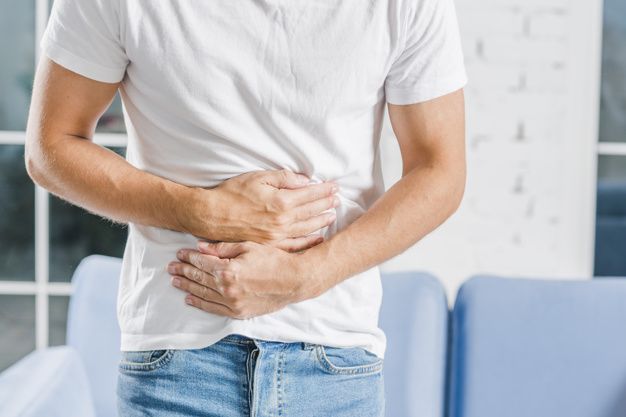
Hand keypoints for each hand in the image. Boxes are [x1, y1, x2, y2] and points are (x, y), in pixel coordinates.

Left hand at [167, 240, 319, 318]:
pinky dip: (200, 303)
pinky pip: (214, 309)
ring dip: (188, 286)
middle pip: (199, 278)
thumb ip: (223, 248)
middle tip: (171, 267)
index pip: (202, 262)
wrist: (294, 280)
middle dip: (184, 271)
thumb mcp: (249, 247)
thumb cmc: (274, 260)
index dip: (189, 257)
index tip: (180, 253)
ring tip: (175, 281)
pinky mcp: (239, 312)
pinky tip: (190, 299)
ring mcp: (232, 303)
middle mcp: (227, 289)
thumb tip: (201, 247)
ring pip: (203, 294)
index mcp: (228, 270)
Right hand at [185, 169, 339, 251]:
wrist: (211, 215)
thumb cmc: (233, 193)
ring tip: (332, 215)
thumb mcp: (259, 177)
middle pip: (312, 212)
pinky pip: (295, 245)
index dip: (324, 190)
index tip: (334, 186)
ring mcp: (277, 236)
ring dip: (322, 221)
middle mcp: (283, 221)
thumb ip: (285, 179)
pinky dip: (308, 241)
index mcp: (282, 202)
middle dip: (327, 204)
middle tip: (337, 199)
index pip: (311, 195)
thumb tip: (305, 181)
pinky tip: (318, 237)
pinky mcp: (270, 245)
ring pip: (307, 229)